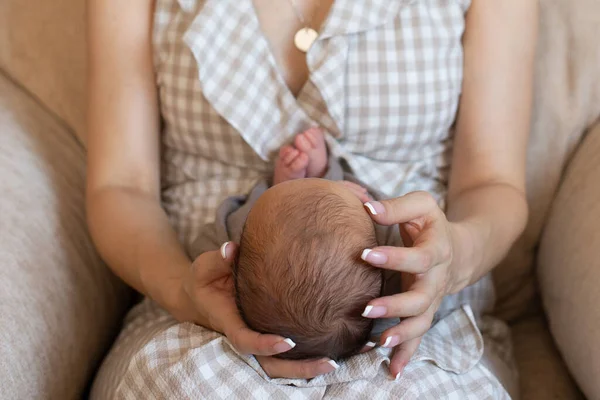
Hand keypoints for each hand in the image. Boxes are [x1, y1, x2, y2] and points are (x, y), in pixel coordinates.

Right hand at [183, 242, 337, 378]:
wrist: (197, 297)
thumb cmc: (204, 279)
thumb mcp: (205, 266)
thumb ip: (219, 259)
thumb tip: (232, 249)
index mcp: (227, 321)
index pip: (244, 340)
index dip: (264, 345)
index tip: (288, 342)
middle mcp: (244, 335)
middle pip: (270, 366)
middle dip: (299, 368)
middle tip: (331, 362)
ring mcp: (255, 338)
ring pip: (280, 366)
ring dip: (309, 367)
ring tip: (338, 362)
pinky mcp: (265, 336)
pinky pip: (285, 356)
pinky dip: (308, 357)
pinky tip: (337, 350)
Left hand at [360, 192, 460, 378]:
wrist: (458, 248)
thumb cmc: (430, 224)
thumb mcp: (420, 205)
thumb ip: (396, 206)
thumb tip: (366, 207)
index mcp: (436, 250)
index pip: (417, 257)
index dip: (394, 257)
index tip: (366, 254)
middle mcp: (436, 279)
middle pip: (421, 298)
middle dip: (395, 305)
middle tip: (367, 308)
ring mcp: (432, 299)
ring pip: (421, 322)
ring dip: (402, 334)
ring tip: (379, 343)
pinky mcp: (425, 312)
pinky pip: (419, 336)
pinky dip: (407, 354)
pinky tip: (392, 370)